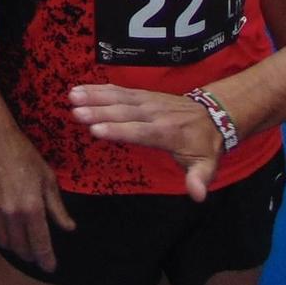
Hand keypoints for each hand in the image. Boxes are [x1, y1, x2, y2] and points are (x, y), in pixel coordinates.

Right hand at [0, 125, 75, 272]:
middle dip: (30, 254)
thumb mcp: (47, 178)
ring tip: (19, 240)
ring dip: (12, 245)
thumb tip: (68, 227)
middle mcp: (10, 213)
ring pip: (2, 241)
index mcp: (31, 207)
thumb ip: (57, 207)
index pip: (40, 244)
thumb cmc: (22, 154)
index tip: (50, 266)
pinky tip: (2, 226)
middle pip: (20, 248)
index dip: (46, 259)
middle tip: (36, 252)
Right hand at [68, 85, 223, 201]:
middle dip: (99, 112)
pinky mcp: (142, 94)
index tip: (96, 131)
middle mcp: (154, 114)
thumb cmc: (204, 145)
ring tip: (73, 96)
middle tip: (76, 113)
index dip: (119, 131)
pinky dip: (99, 88)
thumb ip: (199, 179)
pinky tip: (81, 88)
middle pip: (124, 112)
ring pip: (118, 98)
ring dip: (94, 96)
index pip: (140, 131)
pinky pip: (119, 90)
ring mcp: (147, 101)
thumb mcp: (207, 165)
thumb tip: (197, 195)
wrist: (212, 114)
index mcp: (167, 133)